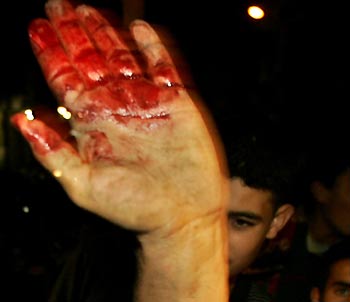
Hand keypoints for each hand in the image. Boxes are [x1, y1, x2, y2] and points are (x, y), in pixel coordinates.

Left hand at [11, 0, 226, 236]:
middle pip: (91, 61)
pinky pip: (163, 66)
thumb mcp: (85, 187)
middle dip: (73, 33)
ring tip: (88, 10)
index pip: (65, 80)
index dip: (50, 53)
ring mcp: (147, 102)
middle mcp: (117, 108)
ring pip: (123, 57)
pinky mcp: (177, 102)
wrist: (182, 216)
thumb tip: (22, 120)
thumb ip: (54, 153)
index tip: (36, 27)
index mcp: (92, 125)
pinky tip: (139, 27)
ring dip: (106, 32)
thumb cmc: (135, 209)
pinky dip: (153, 46)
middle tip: (58, 6)